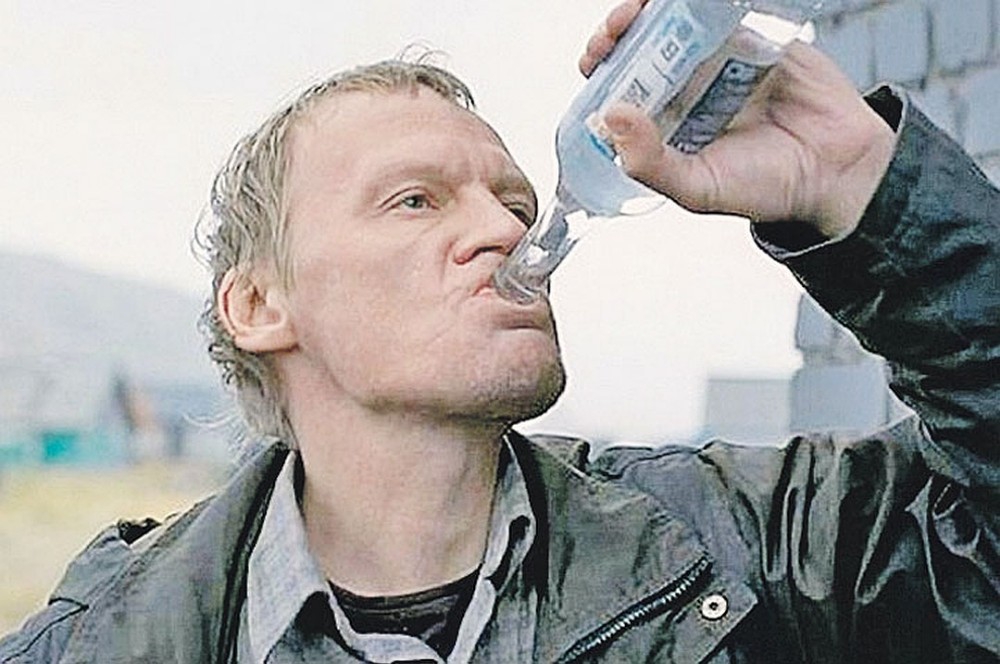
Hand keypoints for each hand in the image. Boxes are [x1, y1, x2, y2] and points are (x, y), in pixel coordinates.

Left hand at [580, 1, 896, 238]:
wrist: (836, 172)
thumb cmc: (765, 187)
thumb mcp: (697, 189)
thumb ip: (650, 163)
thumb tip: (612, 118)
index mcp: (663, 122)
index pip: (618, 86)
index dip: (602, 66)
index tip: (596, 57)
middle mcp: (685, 87)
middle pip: (640, 46)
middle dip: (621, 29)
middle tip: (619, 26)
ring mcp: (718, 59)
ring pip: (675, 21)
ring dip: (654, 9)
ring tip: (646, 7)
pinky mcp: (756, 37)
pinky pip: (724, 9)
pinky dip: (704, 2)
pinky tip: (691, 3)